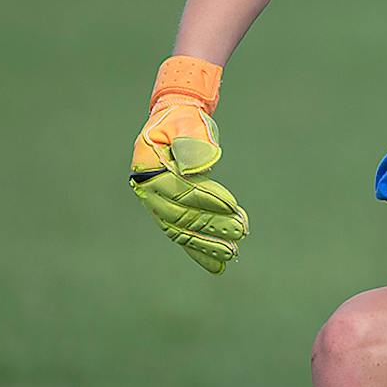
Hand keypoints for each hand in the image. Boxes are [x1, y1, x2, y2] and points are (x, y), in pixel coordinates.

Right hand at [129, 57, 247, 273]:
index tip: (232, 207)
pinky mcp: (171, 211)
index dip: (204, 199)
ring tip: (232, 253)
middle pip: (179, 214)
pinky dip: (200, 250)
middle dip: (210, 225)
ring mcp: (157, 202)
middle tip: (239, 232)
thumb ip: (192, 144)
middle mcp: (147, 188)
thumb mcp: (187, 123)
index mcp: (146, 166)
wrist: (177, 120)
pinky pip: (183, 234)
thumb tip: (199, 167)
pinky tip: (219, 266)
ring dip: (207, 243)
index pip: (176, 189)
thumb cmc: (183, 120)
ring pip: (181, 230)